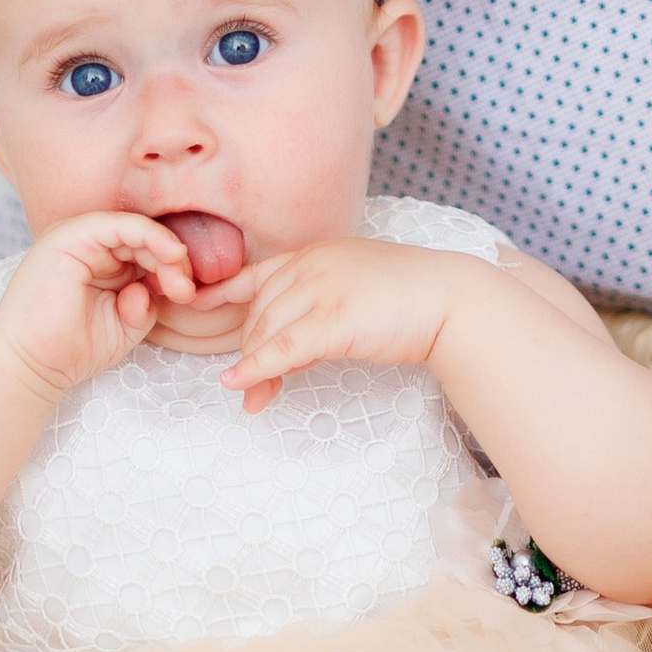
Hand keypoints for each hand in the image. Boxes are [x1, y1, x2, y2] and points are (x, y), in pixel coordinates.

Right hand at [0, 210, 197, 400]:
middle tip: (187, 292)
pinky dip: (149, 235)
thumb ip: (147, 304)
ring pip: (135, 228)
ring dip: (166, 250)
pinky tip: (170, 255)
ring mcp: (76, 237)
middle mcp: (88, 244)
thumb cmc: (71, 349)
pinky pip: (118, 224)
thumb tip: (157, 287)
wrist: (31, 365)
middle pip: (145, 238)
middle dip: (175, 262)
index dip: (174, 268)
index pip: (147, 250)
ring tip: (180, 281)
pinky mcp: (68, 236)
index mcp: (100, 260)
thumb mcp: (125, 326)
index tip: (189, 296)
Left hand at [222, 239, 473, 412]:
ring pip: (267, 332)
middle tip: (246, 390)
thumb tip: (289, 350)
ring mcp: (322, 289)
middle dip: (248, 352)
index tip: (198, 306)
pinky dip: (256, 369)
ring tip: (254, 400)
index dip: (224, 292)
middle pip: (260, 311)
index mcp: (317, 251)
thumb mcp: (357, 290)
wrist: (453, 300)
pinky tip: (242, 386)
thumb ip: (321, 308)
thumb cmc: (413, 299)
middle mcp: (313, 264)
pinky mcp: (334, 319)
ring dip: (253, 368)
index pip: (259, 275)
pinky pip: (283, 349)